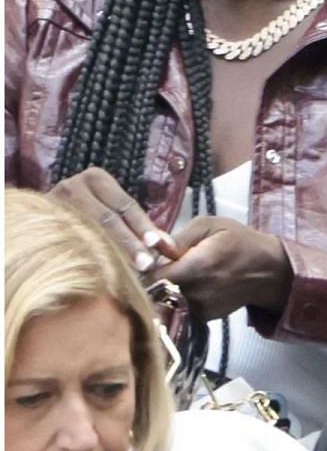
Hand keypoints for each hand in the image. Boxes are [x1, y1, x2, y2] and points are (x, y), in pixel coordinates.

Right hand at [47, 167, 181, 272]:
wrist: (36, 215)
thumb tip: (168, 246)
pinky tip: (99, 272)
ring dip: (110, 253)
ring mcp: (54, 203)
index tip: (158, 245)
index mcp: (95, 178)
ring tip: (128, 271)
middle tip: (147, 263)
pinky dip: (87, 257)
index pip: (125, 205)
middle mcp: (73, 186)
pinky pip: (68, 241)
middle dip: (130, 243)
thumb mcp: (109, 209)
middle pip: (108, 218)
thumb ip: (134, 224)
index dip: (143, 226)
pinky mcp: (41, 221)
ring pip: (87, 231)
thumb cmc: (83, 213)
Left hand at [151, 217, 293, 320]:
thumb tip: (153, 245)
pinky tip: (193, 285)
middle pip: (155, 291)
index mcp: (196, 266)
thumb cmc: (240, 242)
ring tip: (180, 274)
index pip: (151, 276)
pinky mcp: (203, 318)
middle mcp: (195, 292)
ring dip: (166, 289)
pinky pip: (180, 307)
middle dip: (154, 279)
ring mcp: (199, 308)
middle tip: (162, 266)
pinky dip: (180, 298)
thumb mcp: (212, 226)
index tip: (146, 260)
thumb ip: (180, 236)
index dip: (144, 269)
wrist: (270, 271)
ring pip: (166, 301)